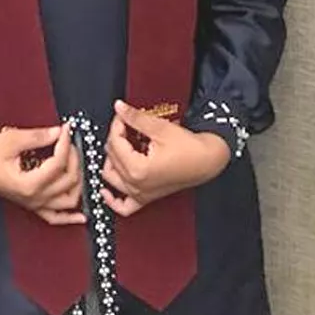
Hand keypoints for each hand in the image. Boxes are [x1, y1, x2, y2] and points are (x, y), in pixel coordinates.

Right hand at [0, 123, 85, 224]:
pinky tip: (82, 217)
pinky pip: (55, 218)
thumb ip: (38, 137)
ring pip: (69, 200)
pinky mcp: (33, 205)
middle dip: (73, 157)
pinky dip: (70, 218)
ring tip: (75, 162)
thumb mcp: (12, 140)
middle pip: (68, 180)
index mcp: (29, 184)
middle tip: (67, 140)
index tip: (65, 129)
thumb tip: (59, 132)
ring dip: (77, 182)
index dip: (65, 144)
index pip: (58, 164)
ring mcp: (34, 204)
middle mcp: (34, 198)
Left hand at [101, 100, 229, 216]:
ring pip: (111, 178)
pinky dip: (112, 199)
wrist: (208, 161)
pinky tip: (106, 190)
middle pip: (112, 158)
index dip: (117, 125)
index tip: (121, 115)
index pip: (115, 143)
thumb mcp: (160, 128)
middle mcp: (136, 185)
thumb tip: (120, 108)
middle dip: (116, 138)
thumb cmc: (190, 149)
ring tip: (119, 147)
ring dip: (110, 161)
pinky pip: (123, 206)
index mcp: (137, 169)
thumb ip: (135, 118)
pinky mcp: (146, 198)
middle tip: (125, 125)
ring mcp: (140, 194)